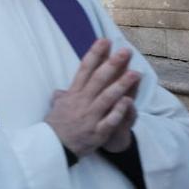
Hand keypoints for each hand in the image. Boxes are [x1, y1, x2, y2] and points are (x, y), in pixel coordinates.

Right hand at [45, 39, 138, 158]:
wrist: (54, 148)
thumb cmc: (56, 125)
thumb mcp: (56, 107)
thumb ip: (62, 96)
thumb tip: (61, 91)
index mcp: (74, 93)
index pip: (85, 69)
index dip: (95, 54)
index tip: (104, 41)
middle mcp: (82, 102)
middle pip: (98, 79)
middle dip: (112, 64)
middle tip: (125, 52)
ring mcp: (90, 116)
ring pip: (107, 97)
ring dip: (121, 85)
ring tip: (135, 73)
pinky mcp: (97, 132)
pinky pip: (109, 120)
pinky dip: (118, 111)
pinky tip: (128, 102)